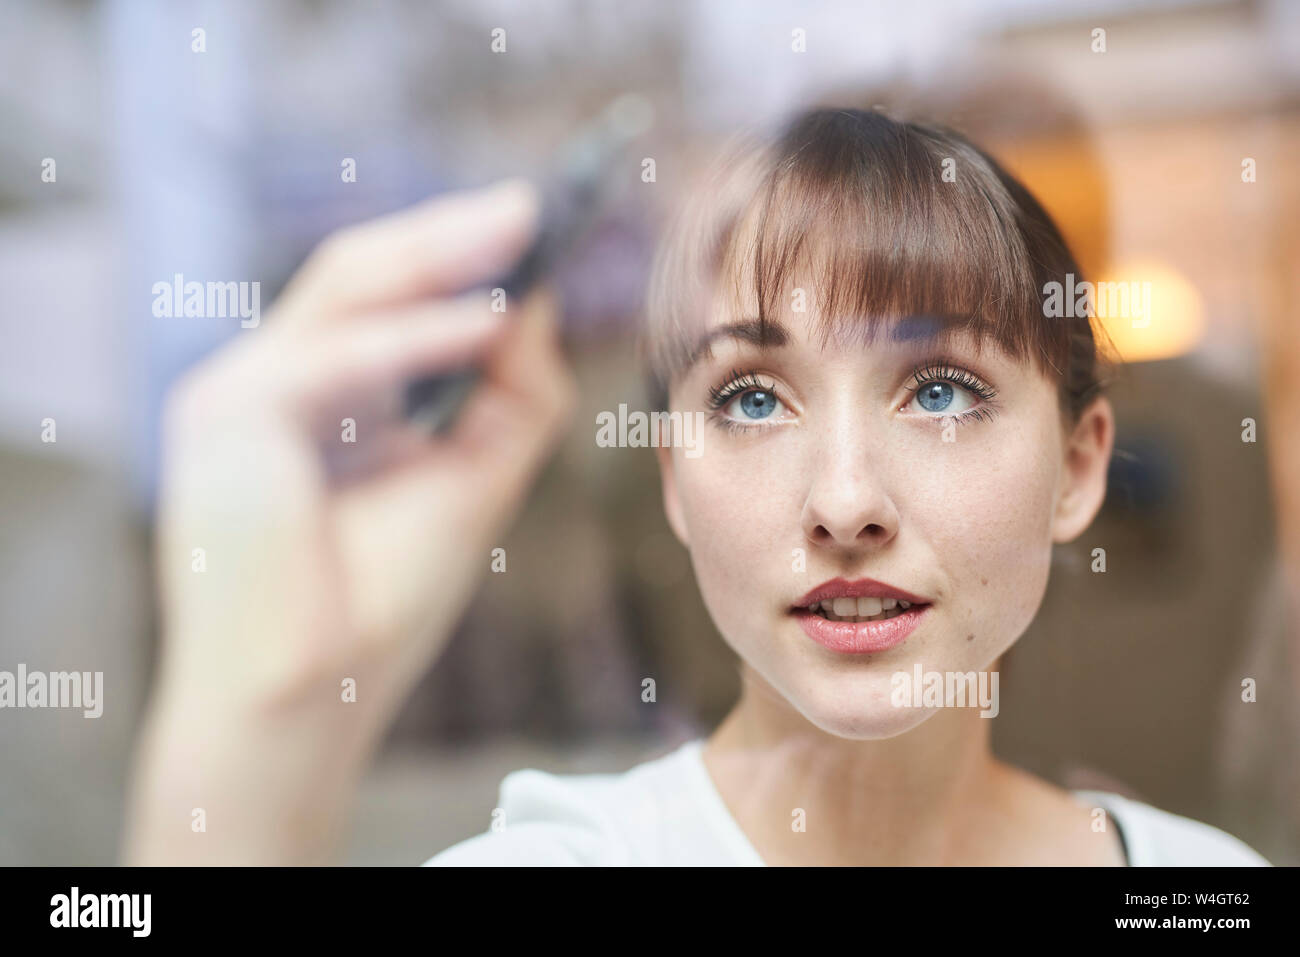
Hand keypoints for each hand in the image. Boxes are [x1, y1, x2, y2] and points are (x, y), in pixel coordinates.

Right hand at [125, 180, 575, 862]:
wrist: (308, 701)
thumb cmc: (380, 602)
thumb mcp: (472, 481)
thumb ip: (511, 397)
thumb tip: (540, 305)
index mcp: (317, 396)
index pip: (383, 299)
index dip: (454, 254)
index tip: (533, 225)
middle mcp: (271, 380)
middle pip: (361, 275)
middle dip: (450, 235)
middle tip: (532, 204)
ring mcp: (236, 392)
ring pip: (343, 291)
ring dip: (437, 256)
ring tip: (520, 228)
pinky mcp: (224, 416)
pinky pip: (332, 356)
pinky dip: (412, 337)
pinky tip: (486, 321)